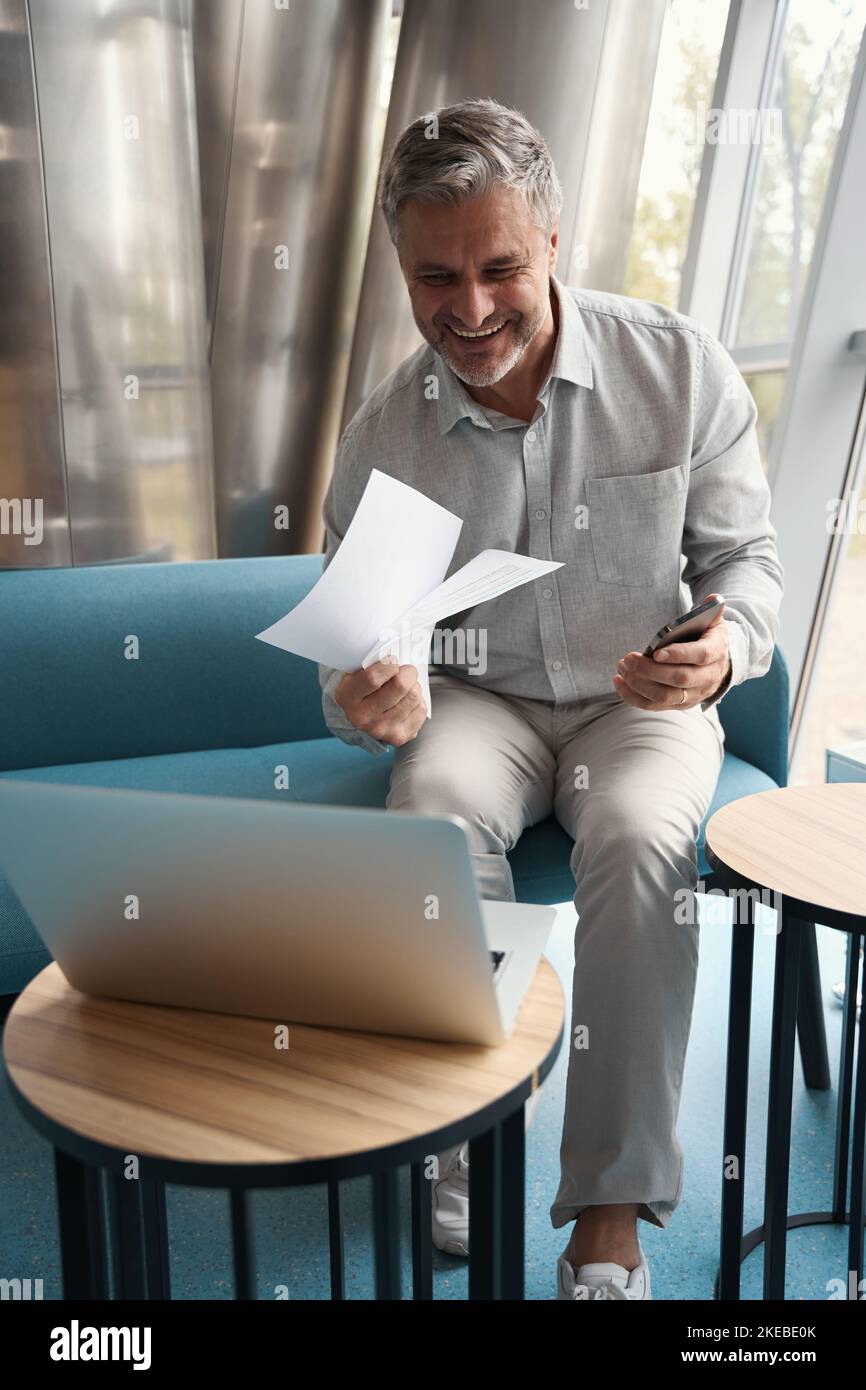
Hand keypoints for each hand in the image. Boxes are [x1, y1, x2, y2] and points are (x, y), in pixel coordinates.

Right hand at [334, 656, 426, 745]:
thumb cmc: (362, 686)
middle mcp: (362, 717)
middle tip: (404, 671)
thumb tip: (396, 650)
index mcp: (347, 696)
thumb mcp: (355, 672)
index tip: (392, 660)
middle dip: (408, 672)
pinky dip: (418, 701)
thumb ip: (370, 661)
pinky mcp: (399, 737)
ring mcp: (381, 729)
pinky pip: (421, 709)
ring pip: (414, 696)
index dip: (389, 664)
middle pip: (400, 686)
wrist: (361, 716)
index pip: (373, 678)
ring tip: (404, 687)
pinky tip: (406, 701)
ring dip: (414, 686)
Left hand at [612, 595, 730, 711]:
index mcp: (717, 652)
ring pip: (665, 696)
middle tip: (628, 659)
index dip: (678, 655)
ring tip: (622, 667)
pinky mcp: (679, 704)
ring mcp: (694, 694)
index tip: (655, 652)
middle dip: (650, 670)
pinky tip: (619, 681)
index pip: (700, 656)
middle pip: (680, 679)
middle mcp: (708, 678)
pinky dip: (633, 696)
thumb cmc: (708, 638)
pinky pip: (654, 706)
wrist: (718, 664)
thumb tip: (712, 599)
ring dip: (639, 684)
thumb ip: (711, 610)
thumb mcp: (713, 622)